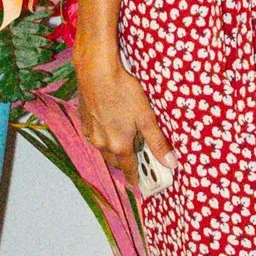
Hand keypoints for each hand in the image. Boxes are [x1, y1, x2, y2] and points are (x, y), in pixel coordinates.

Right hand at [74, 43, 175, 188]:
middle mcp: (102, 144)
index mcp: (119, 145)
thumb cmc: (123, 91)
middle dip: (125, 163)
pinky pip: (95, 136)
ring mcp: (90, 132)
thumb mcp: (146, 117)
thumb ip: (157, 142)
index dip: (135, 178)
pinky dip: (103, 136)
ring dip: (113, 150)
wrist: (96, 71)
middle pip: (115, 161)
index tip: (139, 184)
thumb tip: (171, 163)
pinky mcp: (84, 120)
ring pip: (103, 149)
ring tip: (123, 141)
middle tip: (136, 159)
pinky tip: (110, 125)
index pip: (129, 170)